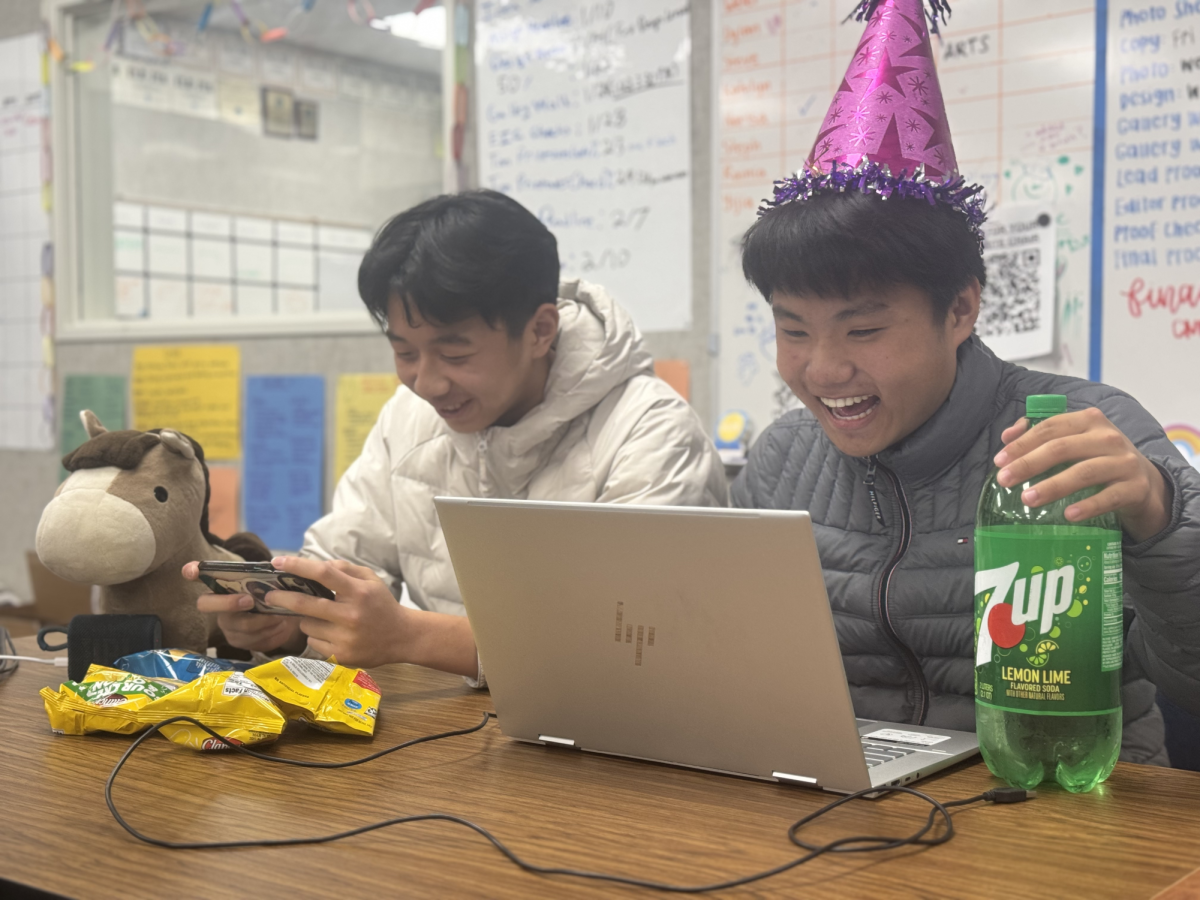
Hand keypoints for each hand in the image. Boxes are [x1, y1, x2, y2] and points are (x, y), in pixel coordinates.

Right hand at [183, 561, 304, 653]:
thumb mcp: (268, 581)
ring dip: (264, 621)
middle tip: (250, 600)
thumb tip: (271, 568)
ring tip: (280, 615)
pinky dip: (272, 633)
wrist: (284, 618)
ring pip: (241, 627)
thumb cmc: (271, 594)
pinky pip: (254, 640)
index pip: (199, 576)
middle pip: (207, 605)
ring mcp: (226, 626)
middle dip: (228, 603)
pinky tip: (281, 626)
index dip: (192, 572)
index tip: (191, 570)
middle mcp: (217, 607)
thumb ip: (264, 575)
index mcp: (223, 585)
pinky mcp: (238, 642)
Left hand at [265, 557, 479, 674]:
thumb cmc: (382, 604)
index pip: (324, 574)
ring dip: (307, 619)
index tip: (277, 562)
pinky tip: (331, 633)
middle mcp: (350, 615)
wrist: (402, 637)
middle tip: (269, 595)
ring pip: (307, 625)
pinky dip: (316, 636)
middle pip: (305, 604)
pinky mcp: (340, 656)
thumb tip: (319, 565)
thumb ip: (345, 569)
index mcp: (358, 592)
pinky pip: (313, 642)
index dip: (298, 566)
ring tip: (322, 618)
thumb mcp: (371, 580)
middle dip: (281, 598)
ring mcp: (345, 638)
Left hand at [993, 407, 1169, 542]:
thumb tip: (1007, 436)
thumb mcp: (1074, 441)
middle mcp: (1108, 437)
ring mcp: (1124, 462)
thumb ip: (1041, 435)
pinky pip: (1109, 497)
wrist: (1143, 482)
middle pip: (1062, 448)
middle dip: (1029, 464)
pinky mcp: (1135, 487)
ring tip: (1027, 500)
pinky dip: (1088, 506)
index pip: (1050, 427)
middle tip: (1004, 480)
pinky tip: (1068, 515)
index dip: (1022, 444)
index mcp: (1089, 420)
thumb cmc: (1097, 458)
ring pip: (1084, 472)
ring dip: (1052, 486)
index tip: (999, 461)